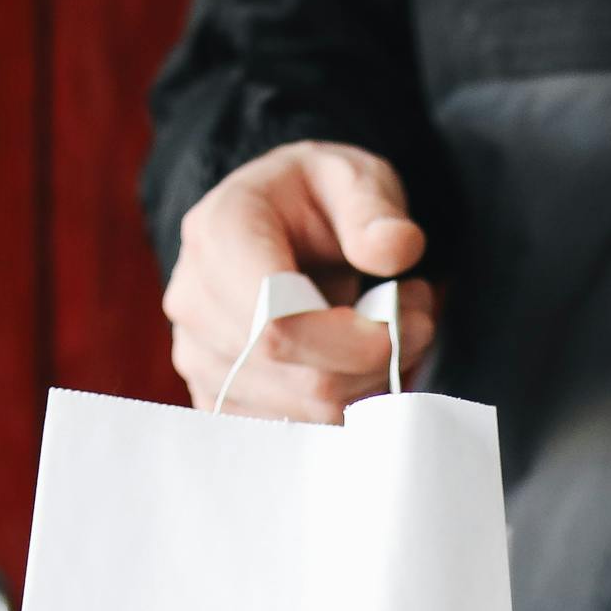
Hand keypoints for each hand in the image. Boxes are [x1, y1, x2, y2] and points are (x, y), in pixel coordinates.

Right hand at [164, 140, 440, 419]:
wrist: (274, 226)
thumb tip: (397, 249)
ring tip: (388, 330)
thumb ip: (374, 208)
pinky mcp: (217, 399)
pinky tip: (357, 364)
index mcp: (217, 233)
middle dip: (378, 360)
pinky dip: (345, 408)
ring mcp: (198, 358)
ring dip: (370, 385)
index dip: (354, 340)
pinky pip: (296, 432)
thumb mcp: (351, 177)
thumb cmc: (314, 200)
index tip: (406, 317)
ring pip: (308, 414)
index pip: (277, 324)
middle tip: (417, 315)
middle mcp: (194, 301)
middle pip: (301, 379)